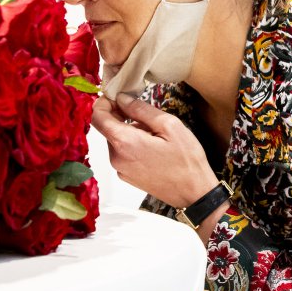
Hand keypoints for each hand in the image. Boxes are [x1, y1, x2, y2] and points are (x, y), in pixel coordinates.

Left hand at [90, 93, 216, 208]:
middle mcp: (116, 157)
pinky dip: (132, 144)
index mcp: (124, 142)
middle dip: (121, 116)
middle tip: (146, 115)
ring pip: (116, 140)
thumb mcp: (169, 126)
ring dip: (129, 130)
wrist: (194, 194)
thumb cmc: (186, 161)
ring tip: (154, 134)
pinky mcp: (126, 176)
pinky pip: (122, 153)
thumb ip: (141, 109)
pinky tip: (153, 147)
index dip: (104, 102)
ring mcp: (120, 169)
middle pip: (107, 128)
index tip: (118, 96)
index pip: (97, 116)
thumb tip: (121, 98)